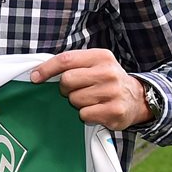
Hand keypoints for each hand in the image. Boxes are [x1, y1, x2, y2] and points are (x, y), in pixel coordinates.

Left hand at [30, 49, 150, 130]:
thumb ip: (71, 64)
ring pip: (75, 99)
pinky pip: (85, 114)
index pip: (66, 60)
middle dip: (65, 88)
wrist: (137, 98)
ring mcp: (113, 92)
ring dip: (77, 102)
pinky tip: (98, 110)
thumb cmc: (106, 80)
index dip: (46, 69)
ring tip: (91, 99)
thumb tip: (37, 73)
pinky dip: (86, 114)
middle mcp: (108, 72)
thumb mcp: (94, 64)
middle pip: (67, 80)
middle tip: (76, 90)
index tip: (34, 77)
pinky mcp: (115, 111)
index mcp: (100, 57)